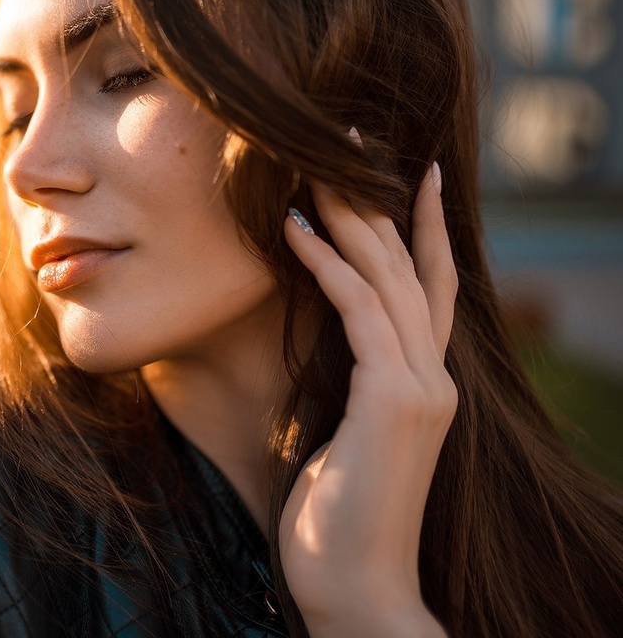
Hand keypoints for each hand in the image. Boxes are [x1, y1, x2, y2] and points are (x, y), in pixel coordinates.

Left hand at [278, 164, 456, 637]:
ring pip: (386, 277)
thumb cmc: (334, 521)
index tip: (405, 173)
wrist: (355, 589)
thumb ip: (344, 389)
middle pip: (409, 266)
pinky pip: (357, 313)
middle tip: (353, 135)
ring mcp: (421, 389)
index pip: (426, 287)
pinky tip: (294, 227)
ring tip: (313, 163)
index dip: (419, 227)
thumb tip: (315, 348)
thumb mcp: (339, 438)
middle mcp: (432, 377)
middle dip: (380, 198)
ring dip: (348, 214)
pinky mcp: (394, 403)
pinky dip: (327, 264)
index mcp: (421, 384)